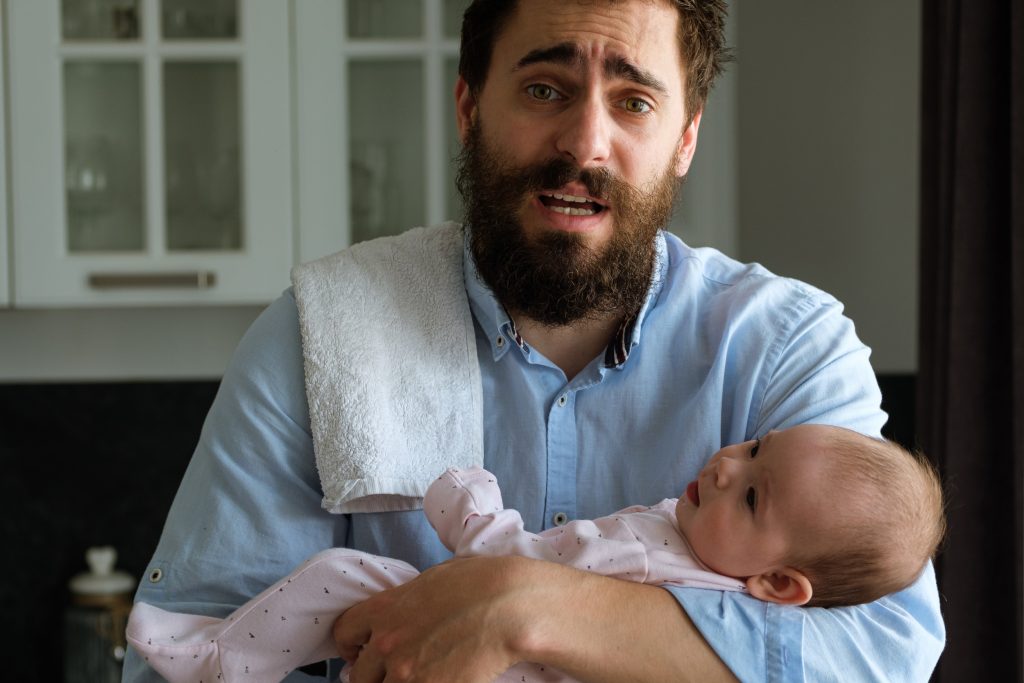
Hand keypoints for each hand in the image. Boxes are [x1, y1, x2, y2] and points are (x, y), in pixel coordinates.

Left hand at [333, 555, 534, 682]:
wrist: (509, 606)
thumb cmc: (479, 584)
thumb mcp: (431, 580)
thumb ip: (406, 600)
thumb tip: (404, 612)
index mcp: (385, 609)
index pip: (344, 633)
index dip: (351, 646)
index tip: (359, 653)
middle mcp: (387, 643)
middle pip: (360, 674)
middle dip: (374, 676)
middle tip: (394, 674)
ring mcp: (406, 672)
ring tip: (421, 677)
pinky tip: (441, 680)